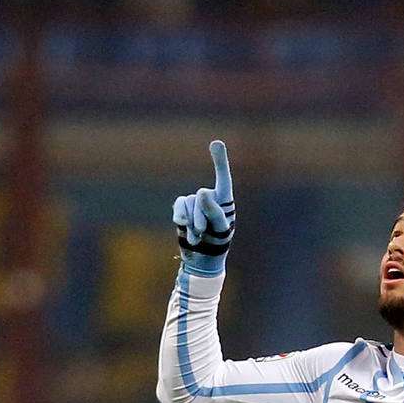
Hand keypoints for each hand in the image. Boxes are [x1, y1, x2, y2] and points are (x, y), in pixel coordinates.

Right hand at [172, 140, 234, 276]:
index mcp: (225, 200)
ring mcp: (194, 203)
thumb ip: (213, 210)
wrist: (202, 259)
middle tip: (205, 233)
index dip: (219, 161)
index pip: (223, 179)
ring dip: (192, 223)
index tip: (216, 143)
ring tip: (199, 236)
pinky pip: (178, 207)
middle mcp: (210, 198)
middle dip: (201, 218)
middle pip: (202, 198)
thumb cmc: (218, 243)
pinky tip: (183, 228)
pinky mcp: (182, 210)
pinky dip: (181, 218)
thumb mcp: (221, 229)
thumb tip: (201, 191)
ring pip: (189, 204)